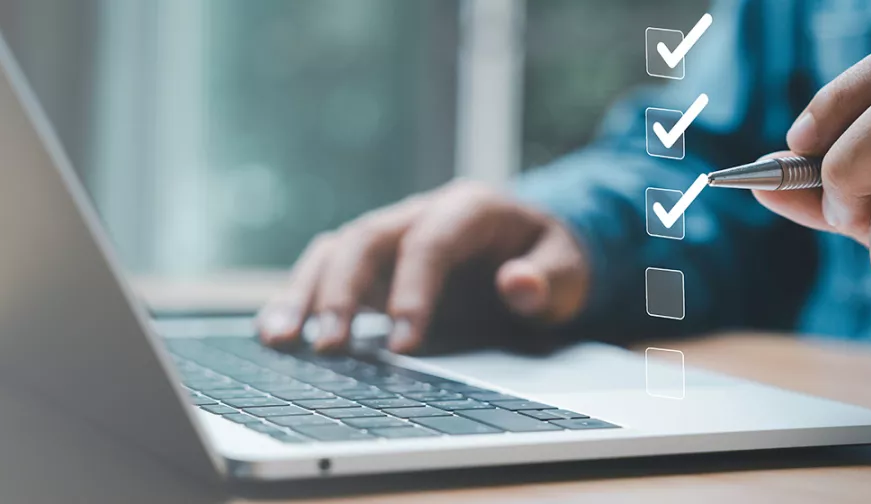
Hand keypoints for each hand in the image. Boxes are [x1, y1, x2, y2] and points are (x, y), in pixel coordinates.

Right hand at [256, 180, 588, 353]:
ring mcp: (392, 238)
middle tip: (329, 345)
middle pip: (367, 239)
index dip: (414, 290)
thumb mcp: (569, 269)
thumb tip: (519, 284)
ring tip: (280, 338)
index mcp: (470, 207)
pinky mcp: (375, 266)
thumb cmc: (552, 258)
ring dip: (305, 293)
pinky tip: (276, 334)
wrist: (536, 247)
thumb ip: (551, 278)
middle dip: (343, 291)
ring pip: (336, 251)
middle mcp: (420, 214)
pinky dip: (300, 299)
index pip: (431, 241)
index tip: (406, 344)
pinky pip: (328, 272)